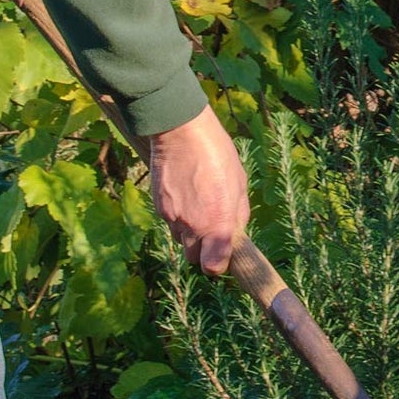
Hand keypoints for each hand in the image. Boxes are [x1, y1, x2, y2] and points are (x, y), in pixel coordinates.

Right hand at [148, 104, 248, 276]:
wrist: (181, 131)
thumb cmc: (217, 154)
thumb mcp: (239, 183)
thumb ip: (238, 214)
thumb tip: (235, 233)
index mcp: (217, 223)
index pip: (212, 267)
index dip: (217, 264)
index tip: (221, 255)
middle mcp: (193, 226)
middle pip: (193, 258)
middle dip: (202, 250)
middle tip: (210, 228)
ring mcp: (173, 217)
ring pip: (180, 239)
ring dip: (189, 232)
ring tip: (197, 204)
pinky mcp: (159, 206)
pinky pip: (170, 222)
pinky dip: (177, 215)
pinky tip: (185, 193)